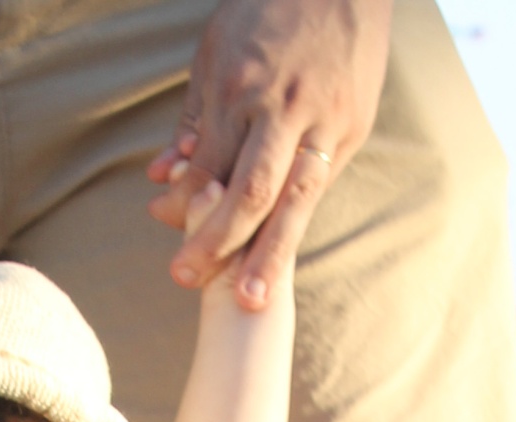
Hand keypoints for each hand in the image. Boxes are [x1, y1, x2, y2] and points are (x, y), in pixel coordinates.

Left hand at [146, 0, 391, 309]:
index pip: (209, 163)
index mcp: (244, 86)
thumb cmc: (268, 10)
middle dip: (218, 242)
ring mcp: (326, 119)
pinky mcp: (353, 126)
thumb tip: (163, 176)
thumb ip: (193, 119)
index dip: (183, 199)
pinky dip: (294, 220)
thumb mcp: (216, 52)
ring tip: (251, 299)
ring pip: (295, 200)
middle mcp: (286, 107)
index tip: (162, 220)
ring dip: (270, 254)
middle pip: (250, 191)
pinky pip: (319, 183)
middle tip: (186, 279)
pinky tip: (276, 255)